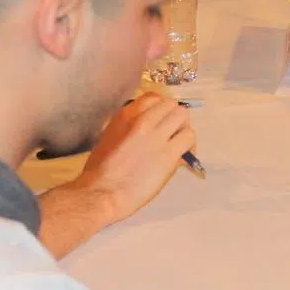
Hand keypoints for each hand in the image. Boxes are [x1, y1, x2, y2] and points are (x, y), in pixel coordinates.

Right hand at [61, 95, 194, 223]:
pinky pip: (189, 138)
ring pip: (183, 117)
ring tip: (179, 144)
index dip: (161, 108)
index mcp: (126, 115)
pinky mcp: (168, 154)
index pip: (153, 97)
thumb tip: (149, 125)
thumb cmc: (100, 170)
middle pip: (171, 105)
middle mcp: (143, 120)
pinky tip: (183, 156)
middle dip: (174, 117)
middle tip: (172, 132)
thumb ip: (129, 125)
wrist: (102, 192)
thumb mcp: (110, 136)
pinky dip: (189, 145)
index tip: (162, 120)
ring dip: (183, 129)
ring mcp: (157, 136)